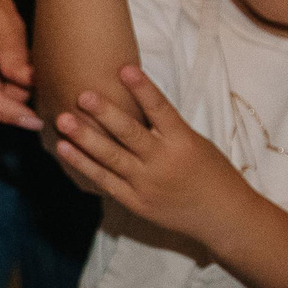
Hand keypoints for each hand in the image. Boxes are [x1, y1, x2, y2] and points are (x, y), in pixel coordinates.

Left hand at [51, 66, 257, 243]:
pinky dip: (83, 164)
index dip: (143, 88)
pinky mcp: (135, 201)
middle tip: (82, 94)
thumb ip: (166, 128)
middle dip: (105, 113)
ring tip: (63, 119)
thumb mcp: (196, 144)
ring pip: (111, 157)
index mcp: (183, 142)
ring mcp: (147, 184)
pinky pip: (104, 180)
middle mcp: (163, 162)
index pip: (160, 109)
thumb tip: (133, 102)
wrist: (224, 218)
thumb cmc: (211, 174)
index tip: (124, 68)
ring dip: (85, 137)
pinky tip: (64, 148)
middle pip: (130, 133)